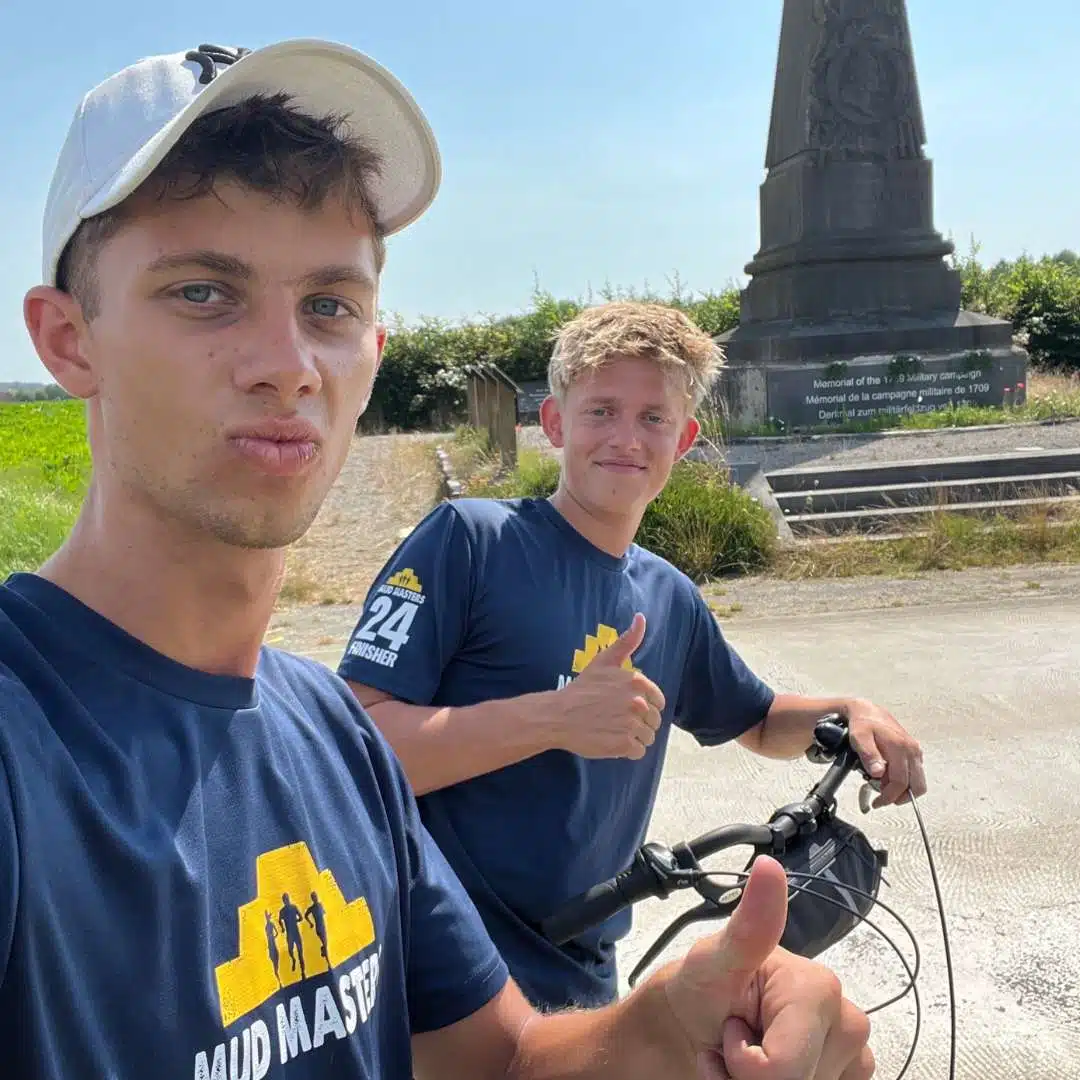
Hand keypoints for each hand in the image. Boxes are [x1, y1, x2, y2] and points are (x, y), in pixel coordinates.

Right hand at [551, 613, 665, 760]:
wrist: (558, 715)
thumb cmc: (582, 689)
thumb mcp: (605, 661)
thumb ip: (627, 641)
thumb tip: (641, 617)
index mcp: (638, 682)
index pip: (658, 702)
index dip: (644, 707)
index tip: (626, 708)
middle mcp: (638, 702)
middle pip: (654, 721)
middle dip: (639, 723)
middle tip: (616, 720)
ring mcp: (631, 724)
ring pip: (648, 737)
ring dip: (633, 738)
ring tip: (613, 730)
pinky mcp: (624, 744)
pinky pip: (638, 752)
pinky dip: (627, 751)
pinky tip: (611, 741)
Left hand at [663, 856, 874, 1078]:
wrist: (692, 1026)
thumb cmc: (701, 990)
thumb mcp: (713, 960)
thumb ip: (749, 926)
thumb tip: (769, 868)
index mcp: (817, 985)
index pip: (787, 1066)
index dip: (745, 1065)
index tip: (729, 1030)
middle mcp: (845, 1016)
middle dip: (756, 1078)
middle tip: (733, 1043)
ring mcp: (850, 1050)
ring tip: (746, 1055)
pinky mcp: (848, 1073)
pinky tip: (767, 1069)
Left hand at [841, 699, 925, 807]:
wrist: (868, 711)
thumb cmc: (863, 724)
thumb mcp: (859, 738)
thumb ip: (869, 755)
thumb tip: (879, 773)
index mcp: (900, 747)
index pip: (900, 782)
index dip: (889, 796)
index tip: (878, 802)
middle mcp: (912, 750)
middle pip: (917, 786)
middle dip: (900, 797)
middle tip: (882, 798)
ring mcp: (915, 751)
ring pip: (918, 782)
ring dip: (902, 790)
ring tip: (882, 785)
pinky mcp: (914, 752)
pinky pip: (916, 774)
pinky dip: (904, 781)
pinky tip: (887, 776)